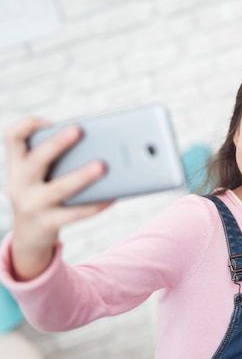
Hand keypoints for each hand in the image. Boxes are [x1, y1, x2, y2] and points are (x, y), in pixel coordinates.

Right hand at [4, 116, 111, 280]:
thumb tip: (99, 146)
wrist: (29, 236)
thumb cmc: (43, 195)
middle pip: (36, 159)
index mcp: (18, 166)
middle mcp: (20, 183)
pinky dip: (96, 204)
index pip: (12, 137)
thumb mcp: (40, 177)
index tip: (49, 121)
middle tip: (79, 129)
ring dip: (82, 176)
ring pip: (59, 188)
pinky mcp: (48, 222)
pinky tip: (112, 196)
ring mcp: (33, 205)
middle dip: (58, 143)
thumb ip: (57, 160)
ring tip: (103, 166)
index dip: (28, 124)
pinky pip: (75, 213)